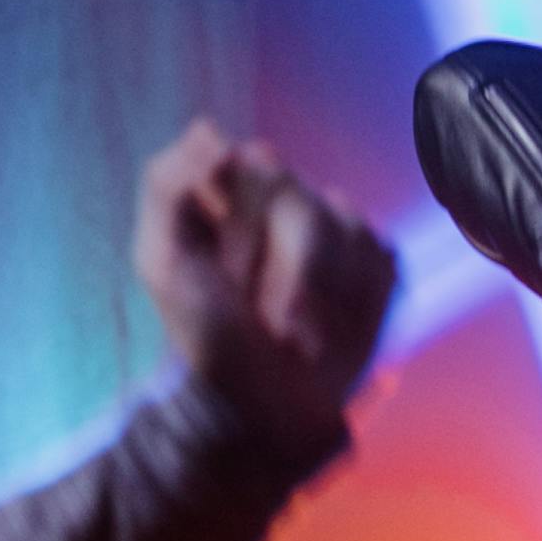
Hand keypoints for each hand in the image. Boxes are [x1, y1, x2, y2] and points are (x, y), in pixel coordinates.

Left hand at [135, 121, 394, 457]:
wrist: (258, 410)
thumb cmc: (203, 335)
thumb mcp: (161, 259)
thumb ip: (168, 183)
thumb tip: (211, 130)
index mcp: (234, 187)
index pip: (259, 165)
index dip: (244, 224)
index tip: (226, 275)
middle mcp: (290, 199)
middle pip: (303, 202)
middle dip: (277, 267)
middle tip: (255, 313)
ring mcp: (339, 230)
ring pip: (346, 229)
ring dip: (312, 294)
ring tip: (287, 332)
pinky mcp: (377, 265)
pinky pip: (380, 259)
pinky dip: (353, 304)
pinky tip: (324, 330)